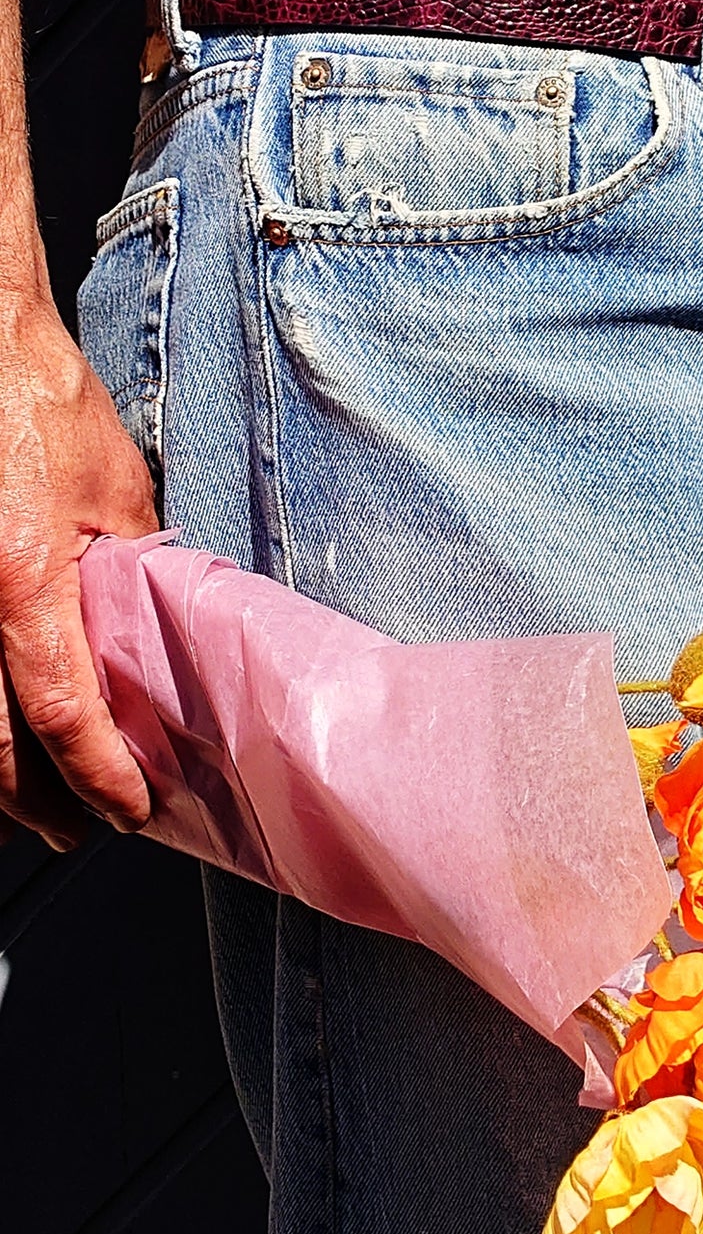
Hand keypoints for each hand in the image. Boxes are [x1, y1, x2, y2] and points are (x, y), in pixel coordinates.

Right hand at [0, 297, 157, 850]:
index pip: (60, 710)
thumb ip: (128, 564)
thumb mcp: (114, 487)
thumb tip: (150, 621)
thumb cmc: (39, 402)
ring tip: (32, 812)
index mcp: (22, 580)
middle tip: (80, 831)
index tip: (130, 806)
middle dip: (38, 803)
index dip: (97, 772)